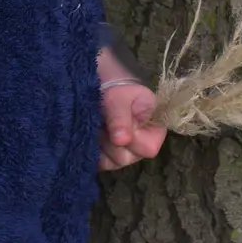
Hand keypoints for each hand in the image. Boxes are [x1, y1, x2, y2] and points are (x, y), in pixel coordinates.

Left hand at [97, 48, 166, 170]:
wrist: (95, 79)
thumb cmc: (113, 84)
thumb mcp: (118, 96)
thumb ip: (120, 118)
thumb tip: (122, 140)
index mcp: (153, 127)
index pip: (148, 148)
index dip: (132, 139)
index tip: (118, 122)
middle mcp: (139, 142)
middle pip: (127, 158)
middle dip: (110, 141)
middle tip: (101, 119)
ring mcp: (122, 150)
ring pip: (112, 162)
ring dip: (99, 143)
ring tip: (94, 122)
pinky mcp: (105, 154)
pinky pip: (98, 163)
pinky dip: (91, 150)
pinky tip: (88, 133)